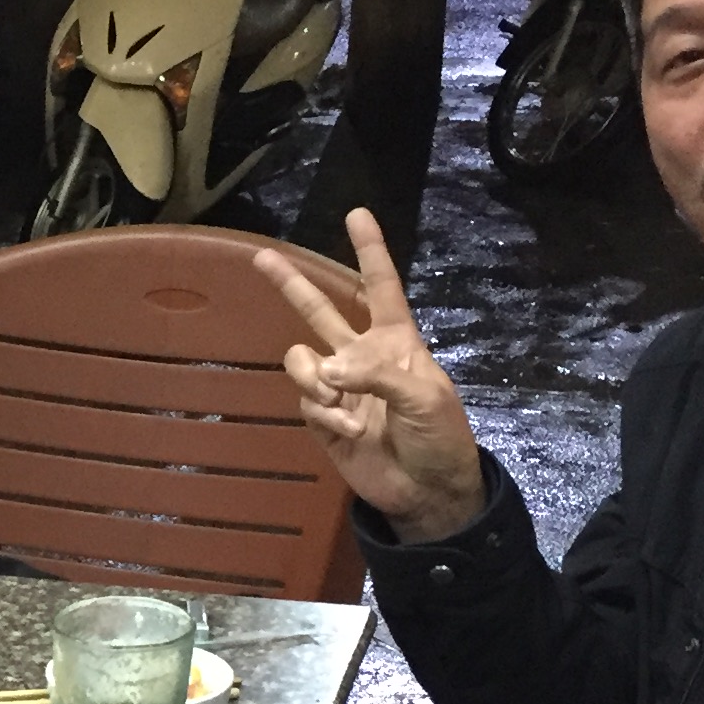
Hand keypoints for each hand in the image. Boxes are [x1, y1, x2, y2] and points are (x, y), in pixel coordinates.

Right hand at [249, 209, 486, 542]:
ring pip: (301, 358)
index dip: (370, 251)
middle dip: (293, 285)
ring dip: (312, 375)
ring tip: (333, 396)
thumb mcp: (424, 396)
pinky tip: (348, 429)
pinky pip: (306, 400)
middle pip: (321, 311)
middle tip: (263, 257)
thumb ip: (376, 374)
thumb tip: (328, 371)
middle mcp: (362, 357)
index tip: (357, 214)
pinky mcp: (323, 418)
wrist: (426, 490)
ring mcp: (339, 388)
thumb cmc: (440, 436)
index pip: (381, 287)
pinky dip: (324, 412)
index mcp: (397, 342)